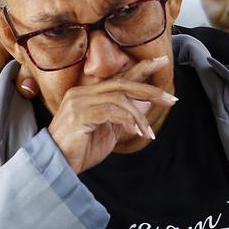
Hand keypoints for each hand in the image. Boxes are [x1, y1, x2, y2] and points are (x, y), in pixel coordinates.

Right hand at [48, 56, 176, 173]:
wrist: (57, 166)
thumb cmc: (81, 150)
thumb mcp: (109, 132)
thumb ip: (124, 116)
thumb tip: (146, 102)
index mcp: (88, 94)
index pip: (119, 77)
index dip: (142, 68)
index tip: (162, 62)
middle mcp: (82, 92)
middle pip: (122, 84)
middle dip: (150, 90)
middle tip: (171, 99)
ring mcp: (79, 102)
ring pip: (119, 98)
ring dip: (139, 116)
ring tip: (148, 132)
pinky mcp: (79, 115)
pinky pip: (111, 112)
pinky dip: (127, 121)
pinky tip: (136, 132)